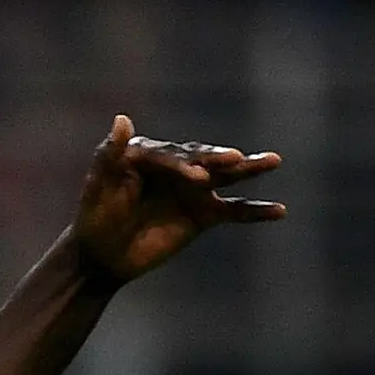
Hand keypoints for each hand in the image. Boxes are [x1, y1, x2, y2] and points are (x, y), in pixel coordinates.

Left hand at [70, 116, 285, 284]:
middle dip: (218, 160)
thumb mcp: (98, 188)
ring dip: (249, 168)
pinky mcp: (205, 213)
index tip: (196, 177)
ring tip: (274, 160)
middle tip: (235, 159)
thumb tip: (122, 118)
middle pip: (202, 159)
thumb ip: (110, 155)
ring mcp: (194, 189)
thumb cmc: (95, 218)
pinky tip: (279, 210)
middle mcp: (177, 165)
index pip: (171, 156)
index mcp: (150, 153)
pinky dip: (256, 211)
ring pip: (226, 176)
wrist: (102, 256)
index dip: (182, 165)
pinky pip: (235, 210)